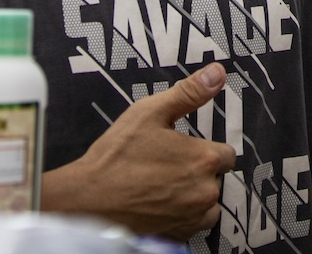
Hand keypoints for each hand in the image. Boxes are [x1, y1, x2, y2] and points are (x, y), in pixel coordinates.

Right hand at [42, 62, 236, 239]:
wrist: (85, 201)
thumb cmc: (114, 158)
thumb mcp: (149, 113)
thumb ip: (188, 93)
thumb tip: (216, 73)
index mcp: (202, 159)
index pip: (226, 154)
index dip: (204, 149)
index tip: (185, 150)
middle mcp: (204, 192)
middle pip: (216, 179)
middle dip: (198, 172)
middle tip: (167, 166)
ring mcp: (191, 218)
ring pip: (208, 204)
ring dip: (194, 196)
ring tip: (164, 186)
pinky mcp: (177, 236)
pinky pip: (193, 225)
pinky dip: (183, 216)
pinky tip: (160, 204)